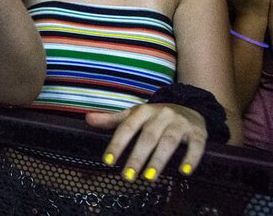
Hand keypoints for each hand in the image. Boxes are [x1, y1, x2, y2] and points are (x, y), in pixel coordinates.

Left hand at [86, 103, 206, 180]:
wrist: (189, 107)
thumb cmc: (155, 116)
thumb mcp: (133, 115)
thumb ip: (112, 120)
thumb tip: (88, 119)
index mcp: (143, 111)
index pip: (126, 128)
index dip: (116, 145)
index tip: (107, 161)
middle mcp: (161, 115)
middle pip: (147, 137)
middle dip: (136, 157)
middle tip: (127, 176)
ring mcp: (180, 123)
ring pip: (168, 142)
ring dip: (158, 160)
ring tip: (149, 177)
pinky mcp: (198, 132)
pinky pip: (196, 146)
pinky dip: (190, 159)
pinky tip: (184, 172)